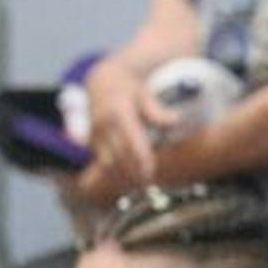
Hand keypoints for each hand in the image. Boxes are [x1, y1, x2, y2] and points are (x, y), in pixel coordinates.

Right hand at [75, 62, 157, 203]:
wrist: (103, 82)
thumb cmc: (130, 90)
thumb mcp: (145, 95)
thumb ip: (158, 112)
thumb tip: (176, 122)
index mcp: (118, 112)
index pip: (129, 140)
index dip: (139, 158)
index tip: (150, 172)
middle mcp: (103, 125)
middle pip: (117, 156)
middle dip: (131, 172)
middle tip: (148, 184)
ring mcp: (95, 134)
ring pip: (106, 163)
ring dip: (122, 175)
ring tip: (139, 184)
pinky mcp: (91, 142)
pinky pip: (102, 162)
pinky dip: (114, 172)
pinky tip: (127, 179)